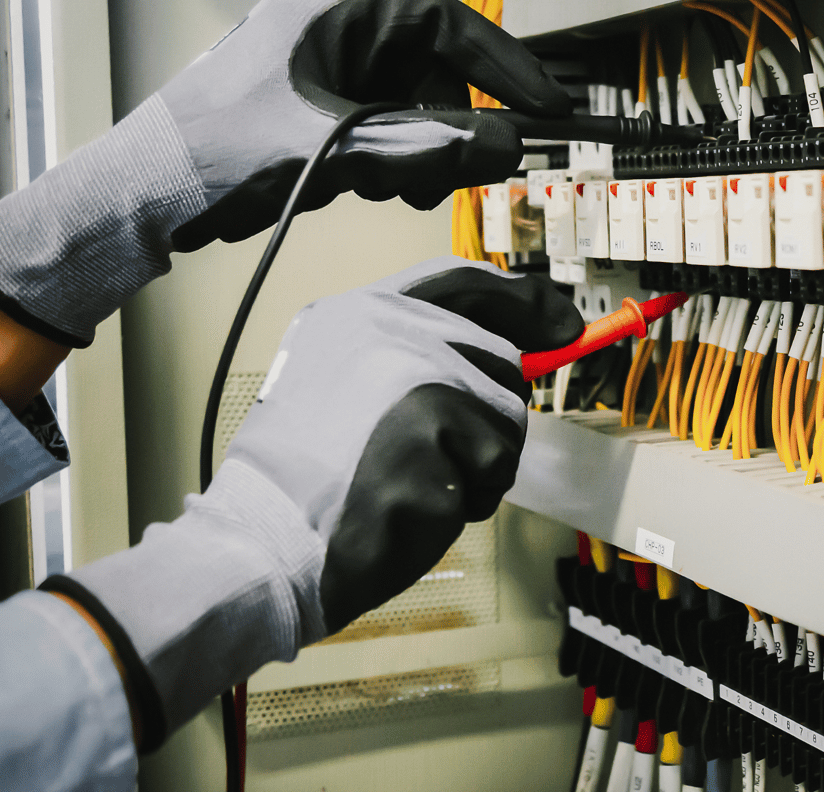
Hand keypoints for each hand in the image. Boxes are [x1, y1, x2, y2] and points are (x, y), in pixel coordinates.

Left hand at [0, 0, 569, 347]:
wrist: (138, 203)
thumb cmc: (206, 158)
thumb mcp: (335, 152)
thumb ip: (426, 148)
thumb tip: (503, 145)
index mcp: (327, 16)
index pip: (442, 23)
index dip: (502, 64)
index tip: (544, 101)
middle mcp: (327, 40)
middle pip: (431, 73)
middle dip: (452, 125)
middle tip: (470, 168)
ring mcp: (319, 82)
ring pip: (409, 111)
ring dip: (419, 154)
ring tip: (395, 187)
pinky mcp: (312, 122)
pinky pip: (380, 137)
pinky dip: (389, 167)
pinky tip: (365, 190)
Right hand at [47, 257, 582, 748]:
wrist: (263, 542)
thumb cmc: (302, 482)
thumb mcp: (336, 381)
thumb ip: (409, 356)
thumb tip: (510, 356)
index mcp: (359, 312)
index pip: (462, 282)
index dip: (521, 300)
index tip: (560, 323)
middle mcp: (393, 332)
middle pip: (502, 362)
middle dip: (487, 420)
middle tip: (435, 459)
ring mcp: (417, 380)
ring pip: (508, 421)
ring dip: (478, 467)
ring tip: (412, 482)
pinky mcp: (438, 435)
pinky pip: (495, 471)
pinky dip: (467, 501)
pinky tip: (412, 505)